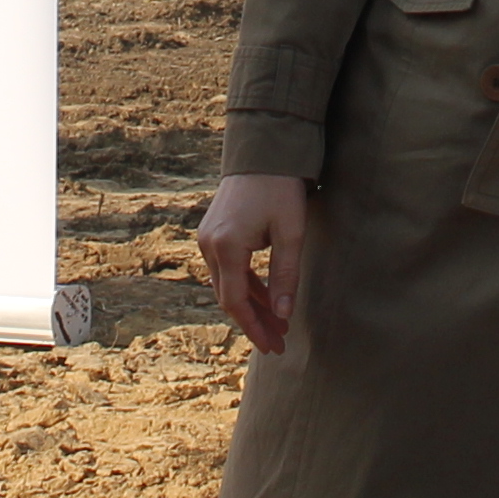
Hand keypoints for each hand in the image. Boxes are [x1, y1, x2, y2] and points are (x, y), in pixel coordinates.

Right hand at [200, 173, 312, 356]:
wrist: (262, 151)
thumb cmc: (280, 189)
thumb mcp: (291, 233)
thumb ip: (285, 275)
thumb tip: (282, 315)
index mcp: (226, 247)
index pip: (235, 302)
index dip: (253, 328)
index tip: (272, 346)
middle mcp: (209, 245)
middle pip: (229, 297)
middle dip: (254, 322)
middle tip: (278, 343)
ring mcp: (207, 238)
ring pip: (227, 284)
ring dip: (251, 304)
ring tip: (276, 324)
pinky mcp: (213, 232)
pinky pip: (226, 269)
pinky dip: (245, 285)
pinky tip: (265, 297)